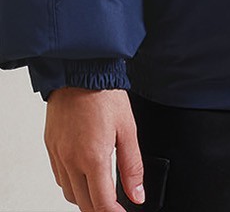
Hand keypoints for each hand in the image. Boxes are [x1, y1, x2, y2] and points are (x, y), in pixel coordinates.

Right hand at [44, 88, 143, 210]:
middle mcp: (71, 160)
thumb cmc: (105, 96)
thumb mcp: (128, 129)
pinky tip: (84, 174)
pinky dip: (72, 183)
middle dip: (99, 209)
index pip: (101, 203)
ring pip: (69, 193)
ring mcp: (58, 155)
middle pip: (83, 203)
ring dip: (85, 198)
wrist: (80, 72)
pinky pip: (59, 177)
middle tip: (114, 205)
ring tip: (101, 190)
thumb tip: (137, 194)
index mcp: (93, 158)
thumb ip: (132, 166)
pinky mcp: (50, 147)